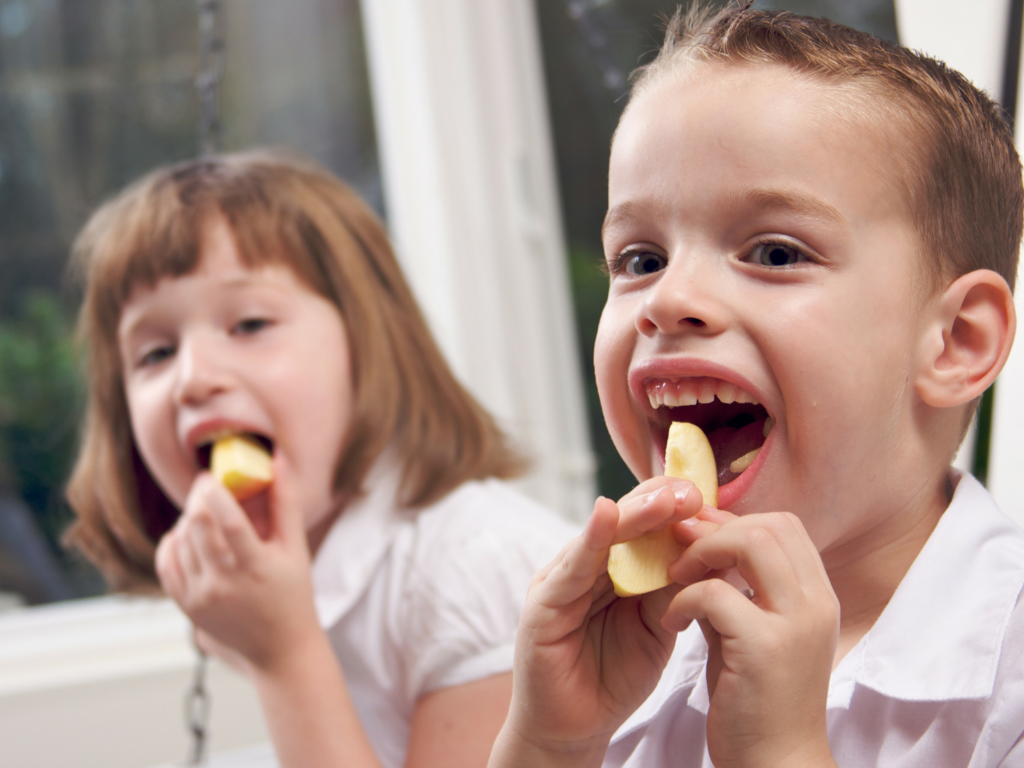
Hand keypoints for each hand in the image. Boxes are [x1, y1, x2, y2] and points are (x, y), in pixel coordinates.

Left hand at [155, 463, 321, 674]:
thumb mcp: (296, 549)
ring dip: (186, 520)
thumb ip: (285, 505)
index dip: (216, 494)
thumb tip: (278, 462)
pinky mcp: (187, 607)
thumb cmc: (292, 594)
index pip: (230, 524)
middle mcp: (225, 585)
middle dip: (197, 500)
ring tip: (201, 512)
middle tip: (204, 486)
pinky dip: (170, 544)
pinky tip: (184, 534)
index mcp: (257, 568)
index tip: (210, 476)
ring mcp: (202, 598)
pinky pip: (166, 565)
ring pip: (180, 543)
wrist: (279, 648)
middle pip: (198, 529)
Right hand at [492, 477, 702, 767]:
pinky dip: (588, 541)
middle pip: (623, 523)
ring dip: (633, 515)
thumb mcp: (657, 626)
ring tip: (664, 498)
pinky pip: (570, 568)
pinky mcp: (543, 603)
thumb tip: (709, 548)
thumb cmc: (614, 675)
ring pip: (600, 538)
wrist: (576, 729)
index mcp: (614, 568)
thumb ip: (673, 587)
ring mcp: (561, 580)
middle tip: (693, 490)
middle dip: (659, 503)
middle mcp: (586, 566)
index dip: (674, 509)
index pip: (644, 526)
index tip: (709, 496)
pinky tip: (605, 517)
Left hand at [665, 510, 839, 767]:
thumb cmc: (756, 703)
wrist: (776, 766)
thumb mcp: (748, 633)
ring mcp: (795, 624)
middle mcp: (816, 604)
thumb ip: (733, 589)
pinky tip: (671, 622)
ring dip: (701, 552)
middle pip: (770, 525)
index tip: (696, 537)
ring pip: (751, 542)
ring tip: (675, 577)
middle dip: (715, 528)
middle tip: (679, 549)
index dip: (734, 521)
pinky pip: (714, 593)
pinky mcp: (765, 649)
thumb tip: (699, 546)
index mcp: (816, 598)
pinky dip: (683, 599)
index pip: (784, 526)